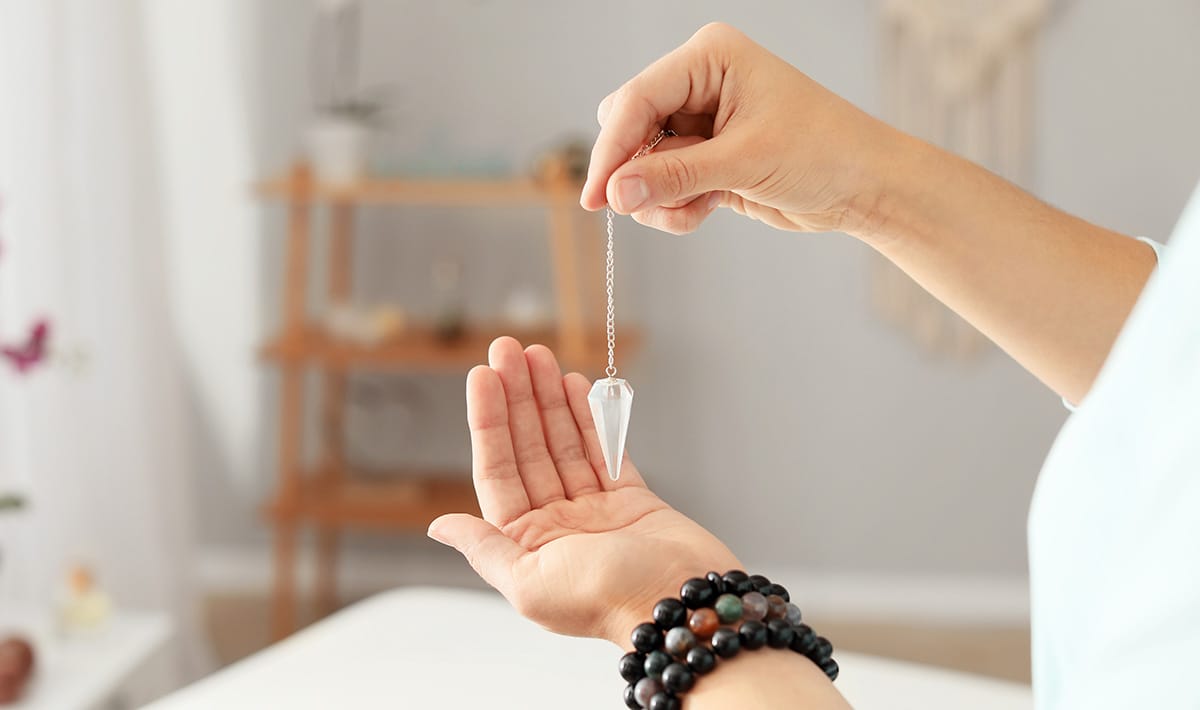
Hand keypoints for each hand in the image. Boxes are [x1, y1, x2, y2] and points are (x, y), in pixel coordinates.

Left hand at [428, 337, 740, 646]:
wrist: (680, 606)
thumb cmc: (606, 601)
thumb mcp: (528, 583)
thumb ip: (484, 548)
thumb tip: (439, 525)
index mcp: (526, 544)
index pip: (498, 469)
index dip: (489, 420)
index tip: (482, 376)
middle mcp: (557, 524)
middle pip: (529, 448)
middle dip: (518, 396)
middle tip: (509, 348)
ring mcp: (595, 510)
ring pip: (565, 442)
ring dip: (550, 398)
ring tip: (539, 355)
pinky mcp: (633, 500)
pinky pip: (605, 451)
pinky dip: (590, 419)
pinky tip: (575, 386)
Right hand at [580, 22, 898, 235]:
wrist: (863, 186)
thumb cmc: (822, 152)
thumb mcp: (743, 162)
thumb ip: (674, 177)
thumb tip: (616, 193)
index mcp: (709, 58)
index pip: (637, 99)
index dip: (612, 149)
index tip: (596, 197)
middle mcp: (699, 83)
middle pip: (630, 128)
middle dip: (637, 173)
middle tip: (641, 208)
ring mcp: (700, 122)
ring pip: (643, 164)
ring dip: (660, 197)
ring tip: (697, 210)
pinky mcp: (706, 157)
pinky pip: (663, 185)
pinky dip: (676, 206)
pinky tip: (708, 211)